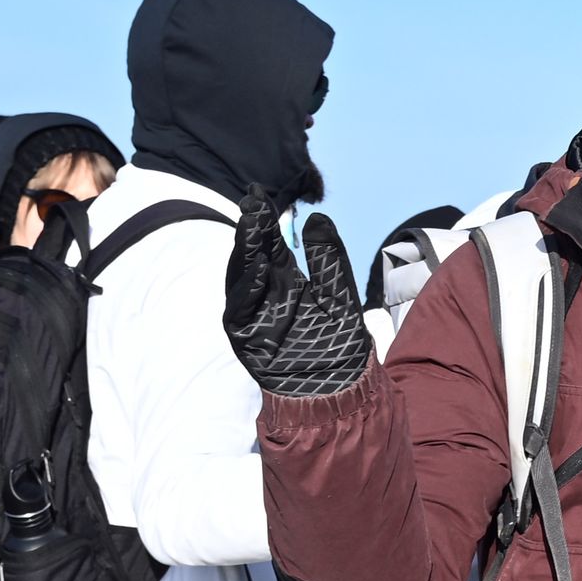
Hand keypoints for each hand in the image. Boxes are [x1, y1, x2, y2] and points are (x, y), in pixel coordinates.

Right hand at [221, 194, 371, 398]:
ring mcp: (253, 315)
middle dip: (251, 228)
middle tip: (252, 200)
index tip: (258, 192)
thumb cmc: (341, 345)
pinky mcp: (246, 338)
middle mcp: (265, 294)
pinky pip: (241, 310)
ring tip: (252, 223)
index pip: (269, 243)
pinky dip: (248, 288)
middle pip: (252, 255)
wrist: (339, 389)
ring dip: (245, 250)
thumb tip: (318, 217)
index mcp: (285, 281)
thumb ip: (328, 258)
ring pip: (241, 277)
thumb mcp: (339, 293)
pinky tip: (259, 266)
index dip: (264, 218)